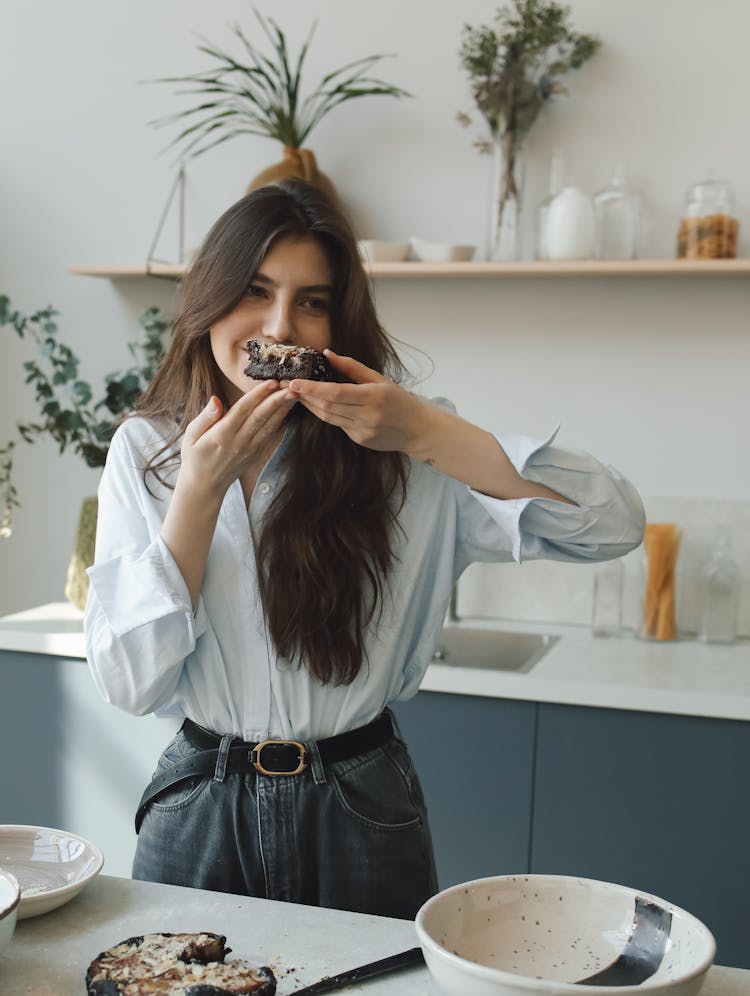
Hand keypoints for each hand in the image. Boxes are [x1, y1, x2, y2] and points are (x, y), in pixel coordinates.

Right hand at [179, 380, 293, 498]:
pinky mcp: (255, 454)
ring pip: (269, 426)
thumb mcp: (191, 436)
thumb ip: (205, 417)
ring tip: (294, 394)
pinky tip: (287, 410)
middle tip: (292, 385)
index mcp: (222, 434)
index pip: (243, 410)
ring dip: (283, 409)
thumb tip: (216, 399)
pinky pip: (269, 435)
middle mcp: (239, 442)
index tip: (271, 382)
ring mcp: (249, 449)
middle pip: (261, 417)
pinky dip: (280, 421)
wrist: (204, 486)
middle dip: (278, 400)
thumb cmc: (194, 457)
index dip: (258, 395)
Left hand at [287, 349, 433, 453]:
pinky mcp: (360, 440)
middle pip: (328, 406)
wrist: (417, 429)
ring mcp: (362, 431)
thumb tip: (327, 354)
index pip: (336, 393)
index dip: (313, 389)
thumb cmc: (399, 400)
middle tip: (289, 385)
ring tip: (298, 394)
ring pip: (328, 418)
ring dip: (311, 406)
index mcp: (373, 397)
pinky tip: (319, 404)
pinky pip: (338, 425)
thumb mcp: (379, 378)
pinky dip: (327, 414)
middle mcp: (367, 416)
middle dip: (306, 396)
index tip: (295, 382)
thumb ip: (351, 367)